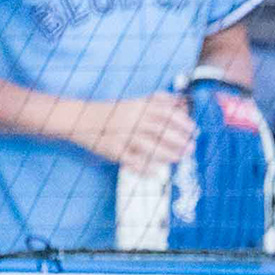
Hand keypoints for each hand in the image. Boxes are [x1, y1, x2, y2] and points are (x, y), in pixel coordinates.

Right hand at [71, 93, 195, 168]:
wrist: (81, 119)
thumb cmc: (114, 112)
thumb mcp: (134, 102)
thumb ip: (157, 101)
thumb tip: (182, 101)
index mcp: (137, 107)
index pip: (164, 113)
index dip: (181, 122)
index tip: (193, 129)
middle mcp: (131, 120)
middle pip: (159, 130)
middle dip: (178, 140)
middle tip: (191, 147)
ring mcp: (122, 136)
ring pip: (148, 147)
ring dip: (167, 154)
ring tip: (179, 158)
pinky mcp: (113, 151)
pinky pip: (132, 161)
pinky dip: (145, 168)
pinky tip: (157, 172)